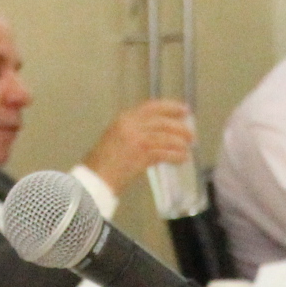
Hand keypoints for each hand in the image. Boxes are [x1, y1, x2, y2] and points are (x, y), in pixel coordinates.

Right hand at [82, 99, 196, 194]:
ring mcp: (136, 139)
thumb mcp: (115, 138)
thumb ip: (133, 131)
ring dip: (180, 143)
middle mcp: (131, 125)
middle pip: (162, 121)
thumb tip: (157, 133)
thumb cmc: (101, 163)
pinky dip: (176, 156)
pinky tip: (182, 158)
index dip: (170, 107)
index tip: (184, 110)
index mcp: (123, 119)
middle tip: (191, 134)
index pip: (151, 107)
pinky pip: (165, 153)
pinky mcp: (141, 155)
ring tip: (188, 148)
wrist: (94, 179)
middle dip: (180, 127)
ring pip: (166, 137)